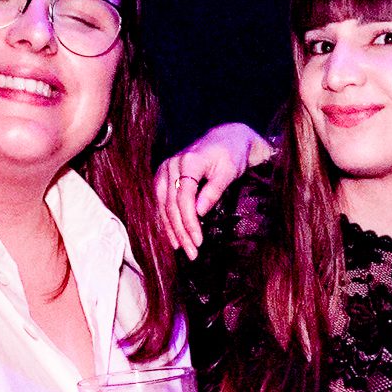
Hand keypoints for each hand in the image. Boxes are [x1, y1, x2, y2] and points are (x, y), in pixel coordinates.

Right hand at [155, 122, 273, 257]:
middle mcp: (171, 165)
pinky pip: (160, 201)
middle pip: (171, 204)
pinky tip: (171, 235)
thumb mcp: (229, 171)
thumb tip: (199, 213)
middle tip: (192, 253)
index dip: (190, 222)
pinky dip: (165, 219)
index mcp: (188, 161)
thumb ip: (213, 191)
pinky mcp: (163, 176)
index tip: (198, 241)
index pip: (184, 198)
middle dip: (181, 231)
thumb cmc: (231, 155)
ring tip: (180, 248)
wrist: (224, 138)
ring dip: (170, 229)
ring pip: (162, 204)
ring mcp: (165, 169)